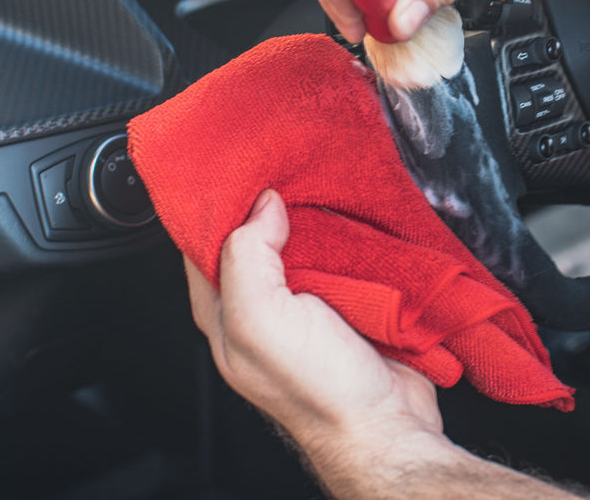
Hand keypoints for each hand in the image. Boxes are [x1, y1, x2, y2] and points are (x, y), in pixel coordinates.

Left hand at [185, 189, 443, 454]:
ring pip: (299, 243)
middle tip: (282, 164)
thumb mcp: (261, 319)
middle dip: (266, 200)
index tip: (235, 167)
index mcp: (225, 313)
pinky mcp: (347, 303)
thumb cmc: (320, 393)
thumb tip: (261, 205)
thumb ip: (247, 256)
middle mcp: (260, 308)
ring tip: (318, 179)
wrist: (388, 424)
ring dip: (311, 214)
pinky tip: (353, 215)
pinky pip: (341, 256)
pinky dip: (347, 234)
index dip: (214, 203)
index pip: (201, 243)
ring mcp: (305, 306)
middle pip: (252, 237)